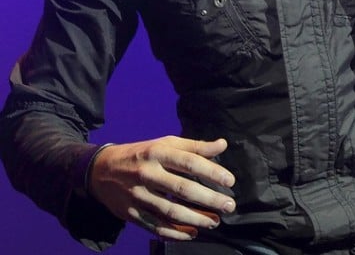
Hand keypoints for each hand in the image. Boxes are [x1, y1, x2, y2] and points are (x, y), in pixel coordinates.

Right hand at [87, 136, 235, 240]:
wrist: (100, 169)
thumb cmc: (142, 154)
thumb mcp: (165, 143)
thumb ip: (194, 146)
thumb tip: (222, 145)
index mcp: (158, 153)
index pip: (189, 163)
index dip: (212, 172)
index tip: (230, 181)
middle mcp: (147, 174)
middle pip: (182, 189)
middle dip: (209, 199)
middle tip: (229, 206)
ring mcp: (137, 195)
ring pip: (170, 211)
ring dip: (195, 219)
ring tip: (214, 221)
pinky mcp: (130, 213)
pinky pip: (155, 226)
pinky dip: (175, 233)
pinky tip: (192, 233)